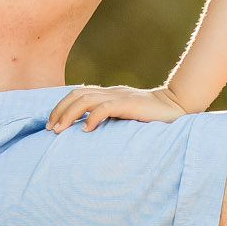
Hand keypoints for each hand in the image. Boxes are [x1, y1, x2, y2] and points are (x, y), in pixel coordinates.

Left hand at [47, 84, 187, 132]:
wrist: (176, 106)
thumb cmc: (151, 116)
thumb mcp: (125, 116)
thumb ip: (110, 119)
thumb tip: (88, 132)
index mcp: (108, 94)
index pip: (77, 93)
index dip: (60, 106)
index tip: (51, 124)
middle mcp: (110, 93)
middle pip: (76, 94)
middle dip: (59, 110)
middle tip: (50, 129)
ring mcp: (119, 97)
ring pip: (85, 100)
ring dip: (69, 115)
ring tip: (60, 130)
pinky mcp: (129, 104)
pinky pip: (105, 108)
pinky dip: (92, 118)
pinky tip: (85, 130)